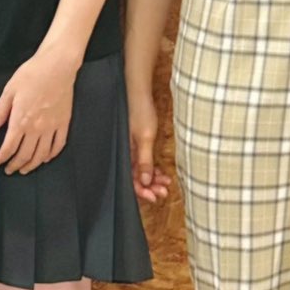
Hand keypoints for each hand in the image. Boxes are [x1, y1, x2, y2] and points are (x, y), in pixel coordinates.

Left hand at [0, 42, 76, 174]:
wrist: (57, 66)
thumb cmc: (32, 74)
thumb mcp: (9, 90)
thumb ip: (0, 111)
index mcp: (21, 119)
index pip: (9, 146)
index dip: (2, 157)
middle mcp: (37, 127)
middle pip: (25, 154)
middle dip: (15, 165)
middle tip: (9, 170)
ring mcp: (52, 126)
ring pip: (41, 154)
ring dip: (32, 165)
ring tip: (25, 169)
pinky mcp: (64, 122)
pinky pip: (58, 145)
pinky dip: (51, 155)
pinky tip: (45, 158)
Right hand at [128, 80, 172, 204]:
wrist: (138, 92)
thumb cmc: (139, 112)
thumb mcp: (145, 138)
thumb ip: (144, 161)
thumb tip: (145, 182)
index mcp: (123, 154)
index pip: (129, 180)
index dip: (141, 191)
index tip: (155, 197)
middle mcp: (125, 154)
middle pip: (135, 178)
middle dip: (149, 187)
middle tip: (164, 192)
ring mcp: (131, 149)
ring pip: (141, 171)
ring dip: (153, 179)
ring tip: (166, 183)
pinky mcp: (137, 143)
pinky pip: (143, 162)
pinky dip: (153, 169)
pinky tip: (162, 173)